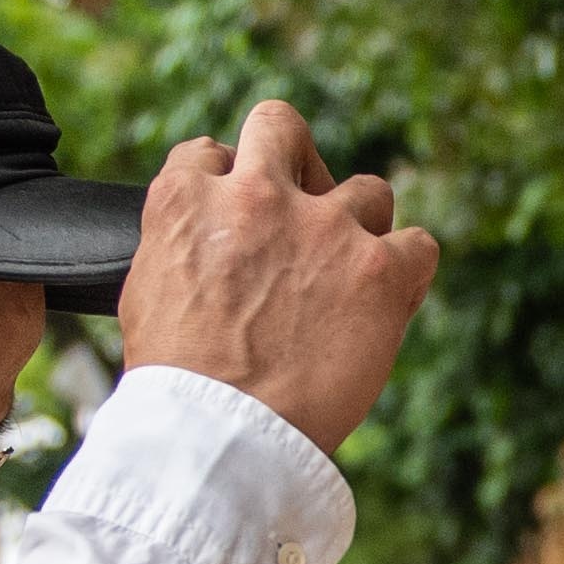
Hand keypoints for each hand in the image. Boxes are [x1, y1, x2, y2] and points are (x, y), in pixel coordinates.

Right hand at [117, 99, 441, 452]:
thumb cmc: (177, 385)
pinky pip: (418, 244)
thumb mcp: (145, 293)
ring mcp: (323, 227)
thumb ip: (178, 244)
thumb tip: (201, 242)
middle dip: (293, 160)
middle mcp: (256, 194)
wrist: (219, 437)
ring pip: (365, 190)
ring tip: (348, 281)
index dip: (229, 185)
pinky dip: (408, 271)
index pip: (211, 154)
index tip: (240, 220)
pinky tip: (388, 303)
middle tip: (303, 210)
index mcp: (186, 198)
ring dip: (360, 228)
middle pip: (281, 126)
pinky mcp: (379, 271)